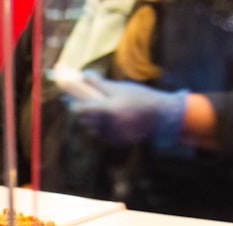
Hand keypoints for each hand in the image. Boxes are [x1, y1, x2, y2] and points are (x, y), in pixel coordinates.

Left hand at [69, 76, 187, 146]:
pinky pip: (103, 134)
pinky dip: (105, 126)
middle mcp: (107, 126)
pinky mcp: (116, 142)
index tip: (71, 98)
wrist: (161, 115)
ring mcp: (111, 136)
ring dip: (94, 119)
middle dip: (84, 110)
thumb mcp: (119, 88)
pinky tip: (116, 119)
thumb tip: (82, 75)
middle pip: (84, 119)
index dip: (74, 103)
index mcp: (107, 110)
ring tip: (106, 109)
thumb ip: (98, 84)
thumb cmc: (139, 97)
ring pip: (92, 127)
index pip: (79, 110)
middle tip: (86, 101)